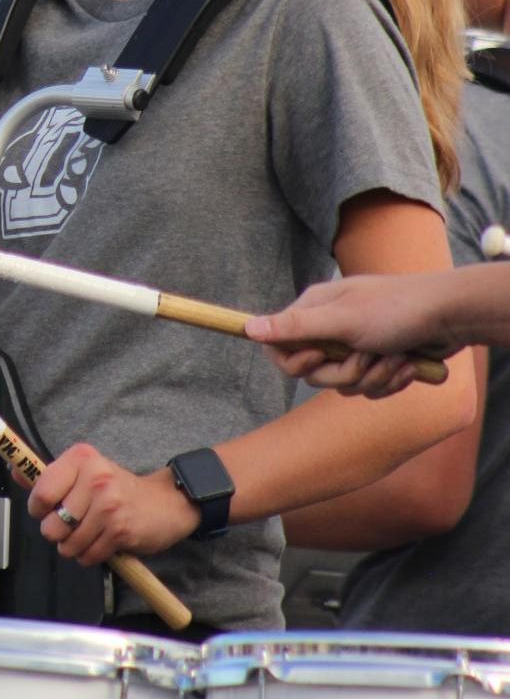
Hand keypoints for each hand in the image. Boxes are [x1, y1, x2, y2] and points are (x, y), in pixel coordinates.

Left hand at [25, 442, 200, 563]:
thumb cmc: (119, 488)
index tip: (50, 510)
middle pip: (51, 526)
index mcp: (82, 459)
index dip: (39, 509)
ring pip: (68, 545)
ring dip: (74, 547)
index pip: (41, 493)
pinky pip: (87, 556)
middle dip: (58, 533)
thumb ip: (49, 475)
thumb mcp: (85, 472)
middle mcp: (94, 479)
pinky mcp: (120, 531)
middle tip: (75, 524)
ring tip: (90, 534)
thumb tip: (16, 470)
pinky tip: (102, 542)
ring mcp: (108, 505)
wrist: (166, 503)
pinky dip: (90, 556)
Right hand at [245, 275, 459, 397]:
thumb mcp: (341, 320)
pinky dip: (390, 380)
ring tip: (395, 356)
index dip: (295, 361)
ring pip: (344, 384)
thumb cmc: (396, 310)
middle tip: (366, 354)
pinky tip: (407, 364)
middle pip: (314, 373)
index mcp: (315, 311)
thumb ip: (294, 327)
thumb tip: (247, 328)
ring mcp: (355, 346)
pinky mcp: (377, 361)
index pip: (280, 347)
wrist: (450, 317)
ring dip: (373, 376)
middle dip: (344, 372)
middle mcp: (331, 328)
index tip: (316, 358)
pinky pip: (369, 388)